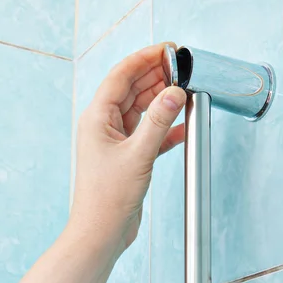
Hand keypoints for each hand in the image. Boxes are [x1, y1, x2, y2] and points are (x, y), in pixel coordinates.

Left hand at [69, 43, 186, 256]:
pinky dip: (167, 129)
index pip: (121, 76)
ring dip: (163, 100)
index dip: (144, 59)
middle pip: (132, 90)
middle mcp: (105, 125)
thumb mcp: (138, 156)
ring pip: (142, 110)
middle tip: (181, 68)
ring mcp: (117, 141)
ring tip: (185, 90)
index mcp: (97, 118)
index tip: (167, 50)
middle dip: (156, 76)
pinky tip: (183, 126)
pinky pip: (150, 134)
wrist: (102, 232)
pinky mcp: (129, 157)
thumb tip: (176, 93)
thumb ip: (160, 123)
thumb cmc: (108, 198)